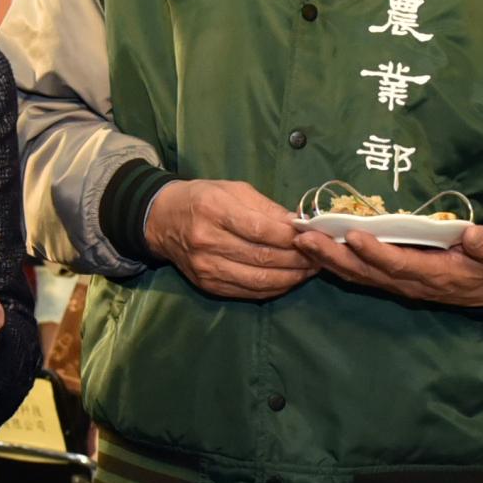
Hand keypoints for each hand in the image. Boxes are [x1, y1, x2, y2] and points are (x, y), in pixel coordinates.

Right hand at [141, 178, 311, 300]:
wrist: (162, 220)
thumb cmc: (202, 198)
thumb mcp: (233, 189)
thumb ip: (267, 207)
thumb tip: (300, 223)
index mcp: (214, 210)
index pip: (261, 230)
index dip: (291, 237)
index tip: (314, 235)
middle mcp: (208, 242)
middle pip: (263, 258)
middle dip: (298, 259)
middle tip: (320, 255)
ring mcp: (207, 268)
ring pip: (259, 281)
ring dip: (291, 278)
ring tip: (310, 269)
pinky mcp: (208, 285)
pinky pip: (249, 292)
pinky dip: (274, 288)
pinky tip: (289, 279)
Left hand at [296, 221, 482, 309]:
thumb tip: (473, 233)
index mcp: (434, 274)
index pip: (399, 264)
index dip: (376, 252)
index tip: (354, 236)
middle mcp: (408, 282)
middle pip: (366, 272)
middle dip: (336, 256)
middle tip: (307, 239)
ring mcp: (396, 283)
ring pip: (357, 275)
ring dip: (328, 259)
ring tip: (301, 240)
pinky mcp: (390, 279)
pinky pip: (358, 274)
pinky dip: (335, 263)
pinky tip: (314, 249)